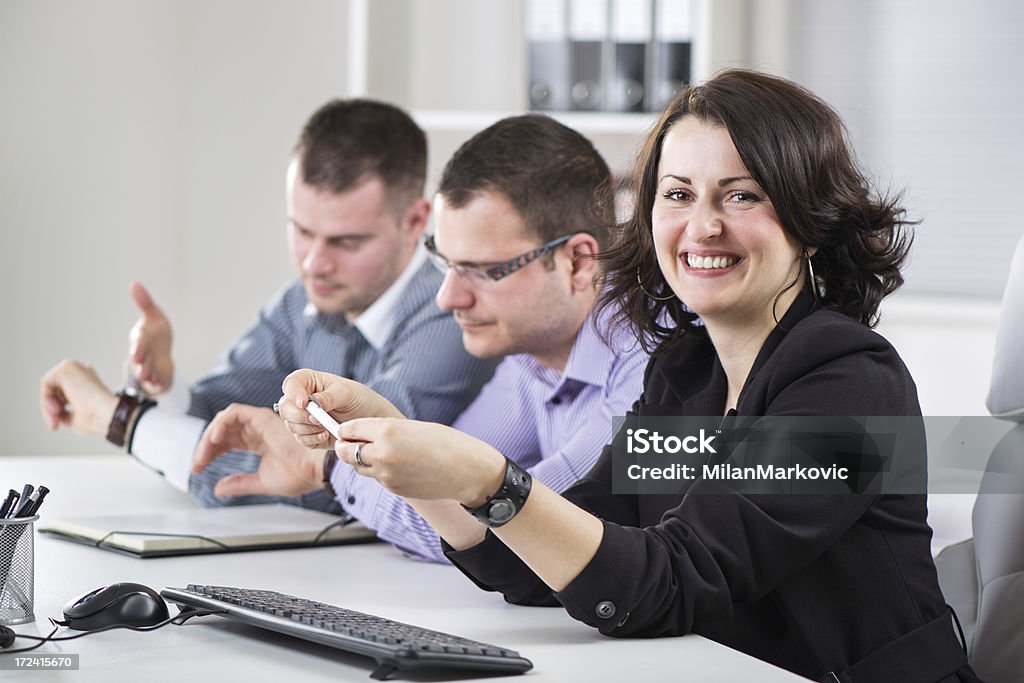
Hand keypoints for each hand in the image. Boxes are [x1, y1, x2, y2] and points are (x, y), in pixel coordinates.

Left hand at [39, 359, 118, 435]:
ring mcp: (75, 368)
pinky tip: (56, 408)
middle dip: (50, 409)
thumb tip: (55, 414)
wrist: (108, 414)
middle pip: (54, 389)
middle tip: (55, 423)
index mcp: (87, 383)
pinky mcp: (68, 367)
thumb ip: (63, 414)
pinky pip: (46, 382)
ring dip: (47, 405)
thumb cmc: (97, 418)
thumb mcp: (75, 419)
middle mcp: (82, 373)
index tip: (56, 425)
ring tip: (56, 417)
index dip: (56, 411)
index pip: (62, 394)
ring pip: (48, 386)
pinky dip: (46, 398)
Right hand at [128, 281, 173, 394]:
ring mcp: (149, 366)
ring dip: (148, 376)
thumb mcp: (154, 316)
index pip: (139, 344)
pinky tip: (160, 384)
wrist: (162, 352)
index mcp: (140, 339)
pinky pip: (157, 381)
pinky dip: (158, 383)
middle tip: (142, 371)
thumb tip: (134, 283)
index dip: (138, 350)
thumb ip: (145, 303)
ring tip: (150, 379)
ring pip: (148, 372)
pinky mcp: (157, 375)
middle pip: (141, 361)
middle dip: (141, 365)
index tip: (137, 355)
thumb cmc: (156, 332)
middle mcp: (142, 354)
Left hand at [192, 403, 322, 497]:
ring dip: (210, 436)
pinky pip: (234, 413)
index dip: (210, 453)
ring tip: (204, 454)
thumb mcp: (261, 482)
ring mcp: (260, 422)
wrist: (315, 469)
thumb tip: (218, 488)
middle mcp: (258, 430)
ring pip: (225, 420)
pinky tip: (214, 441)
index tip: (199, 468)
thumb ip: (240, 483)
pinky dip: (220, 424)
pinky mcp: (262, 417)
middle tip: (197, 464)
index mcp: (259, 442)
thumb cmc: (299, 475)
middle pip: (222, 431)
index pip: (227, 442)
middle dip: (205, 447)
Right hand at [278, 369, 403, 448]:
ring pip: (291, 425)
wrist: (371, 420)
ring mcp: (303, 418)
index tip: (304, 403)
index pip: (290, 384)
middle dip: (299, 416)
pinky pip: (301, 439)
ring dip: (307, 428)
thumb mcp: (347, 393)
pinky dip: (312, 439)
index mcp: (308, 382)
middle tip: (318, 420)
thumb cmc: (359, 399)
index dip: (293, 393)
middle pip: (285, 408)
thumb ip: (329, 397)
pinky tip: (326, 435)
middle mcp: (301, 399)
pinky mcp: (308, 435)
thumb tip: (313, 402)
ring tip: (327, 426)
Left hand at [335, 418, 505, 504]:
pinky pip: (376, 477)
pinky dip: (379, 471)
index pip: (350, 429)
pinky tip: (397, 465)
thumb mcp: (413, 427)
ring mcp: (386, 474)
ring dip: (360, 460)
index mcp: (388, 430)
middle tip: (351, 443)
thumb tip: (362, 434)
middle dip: (346, 446)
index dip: (346, 428)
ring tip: (377, 453)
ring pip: (358, 467)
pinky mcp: (392, 488)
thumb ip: (386, 430)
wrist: (467, 472)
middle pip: (345, 451)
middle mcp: (382, 453)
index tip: (347, 429)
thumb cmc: (446, 443)